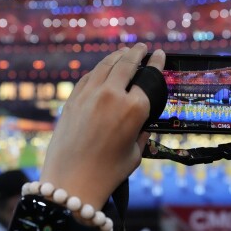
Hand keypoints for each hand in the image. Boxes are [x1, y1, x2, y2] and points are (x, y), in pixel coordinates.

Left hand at [40, 43, 165, 208]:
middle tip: (143, 48)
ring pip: (106, 65)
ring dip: (118, 55)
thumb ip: (141, 131)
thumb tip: (141, 121)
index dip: (157, 63)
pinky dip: (99, 69)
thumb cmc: (108, 173)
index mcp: (135, 108)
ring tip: (125, 51)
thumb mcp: (136, 153)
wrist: (71, 182)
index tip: (160, 54)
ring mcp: (90, 94)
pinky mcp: (72, 99)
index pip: (150, 77)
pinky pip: (89, 76)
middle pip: (128, 63)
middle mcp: (112, 95)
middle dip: (138, 52)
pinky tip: (103, 68)